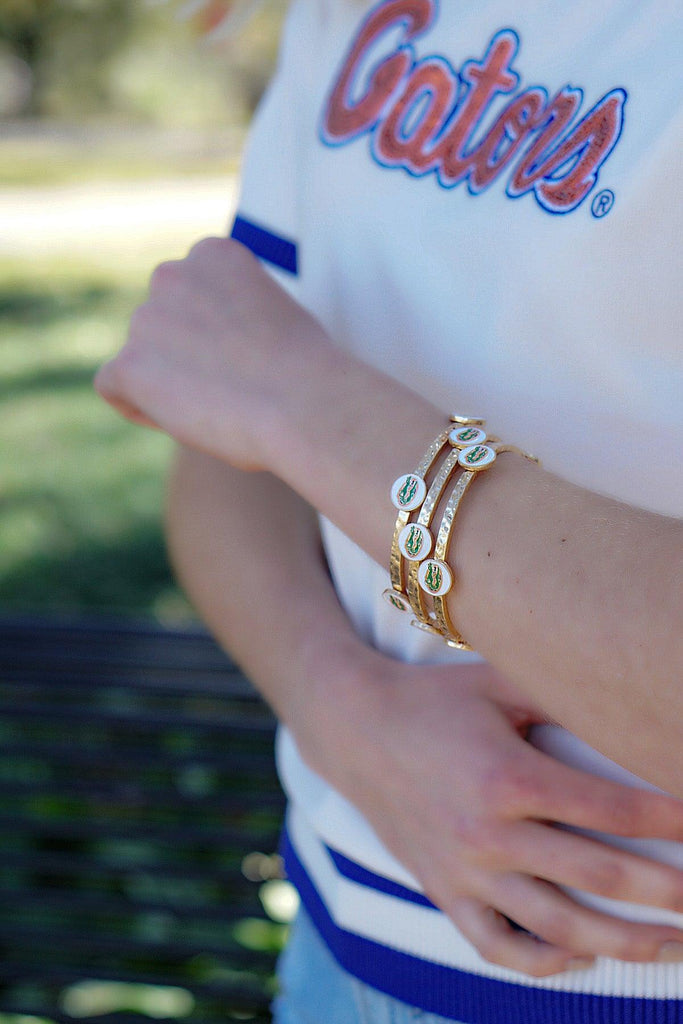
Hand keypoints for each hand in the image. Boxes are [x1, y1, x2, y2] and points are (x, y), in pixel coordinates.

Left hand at [95, 237, 328, 468]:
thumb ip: (233, 315)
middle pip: (159, 325)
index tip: (237, 361)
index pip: (186, 294)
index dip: (207, 335)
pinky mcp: (129, 364)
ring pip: (140, 359)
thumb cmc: (308, 372)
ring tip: (218, 406)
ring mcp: (146, 318)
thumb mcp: (275, 315)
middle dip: (182, 357)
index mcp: (213, 254)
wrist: (307, 404)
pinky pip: (113, 387)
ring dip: (167, 384)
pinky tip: (181, 418)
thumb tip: (212, 345)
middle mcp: (171, 275)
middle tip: (229, 389)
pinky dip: (139, 407)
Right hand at [307, 657, 682, 976]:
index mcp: (508, 777)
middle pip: (597, 877)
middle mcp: (489, 833)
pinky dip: (544, 961)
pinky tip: (581, 956)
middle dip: (665, 891)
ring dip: (625, 942)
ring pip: (558, 927)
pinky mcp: (443, 891)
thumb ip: (559, 697)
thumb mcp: (496, 682)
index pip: (611, 810)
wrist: (354, 729)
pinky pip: (498, 946)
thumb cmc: (432, 699)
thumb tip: (625, 712)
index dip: (670, 821)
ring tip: (673, 944)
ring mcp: (464, 870)